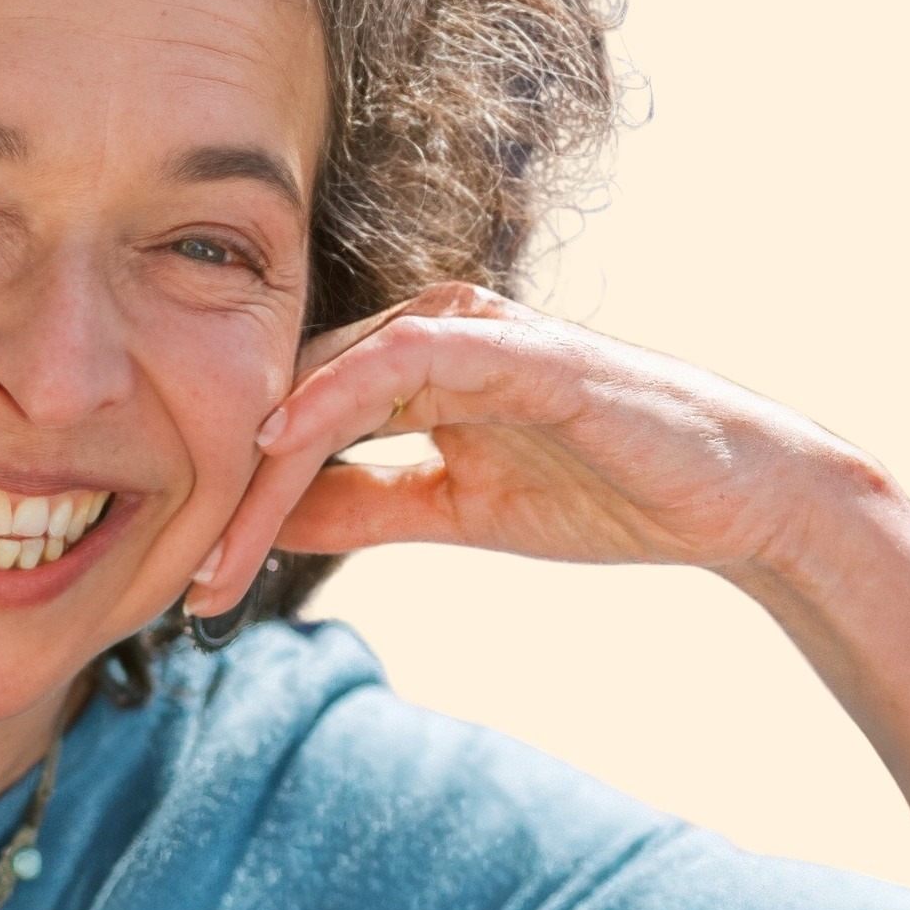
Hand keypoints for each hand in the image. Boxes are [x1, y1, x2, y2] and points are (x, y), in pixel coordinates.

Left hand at [183, 282, 909, 831]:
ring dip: (264, 463)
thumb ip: (361, 506)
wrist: (726, 500)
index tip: (195, 577)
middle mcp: (429, 335)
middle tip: (183, 576)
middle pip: (295, 401)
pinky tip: (280, 439)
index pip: (295, 424)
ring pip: (330, 383)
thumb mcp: (450, 510)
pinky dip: (334, 391)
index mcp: (411, 368)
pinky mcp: (511, 345)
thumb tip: (266, 526)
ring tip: (215, 542)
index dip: (238, 495)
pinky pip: (402, 356)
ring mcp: (470, 332)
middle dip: (233, 491)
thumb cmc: (597, 493)